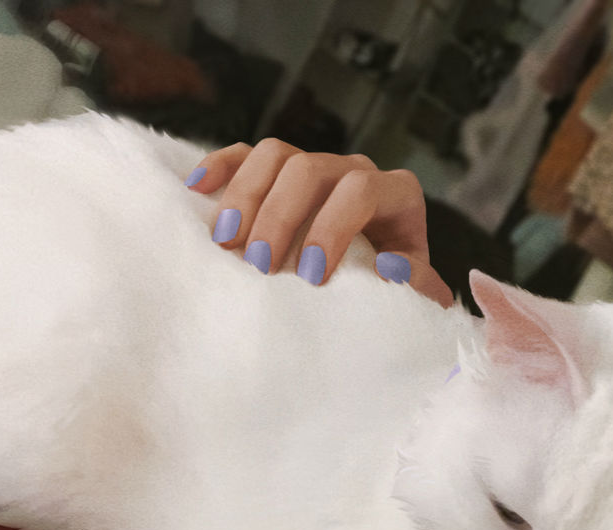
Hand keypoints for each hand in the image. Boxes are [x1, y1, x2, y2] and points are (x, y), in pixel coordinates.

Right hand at [186, 138, 455, 307]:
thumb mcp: (413, 291)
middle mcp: (354, 170)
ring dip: (246, 195)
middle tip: (257, 264)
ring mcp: (315, 166)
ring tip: (225, 241)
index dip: (332, 228)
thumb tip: (388, 268)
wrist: (379, 284)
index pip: (360, 191)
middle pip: (309, 169)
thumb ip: (415, 286)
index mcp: (395, 194)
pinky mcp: (281, 173)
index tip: (310, 275)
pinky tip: (197, 188)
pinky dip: (222, 166)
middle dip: (280, 217)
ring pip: (275, 154)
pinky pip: (247, 154)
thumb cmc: (393, 288)